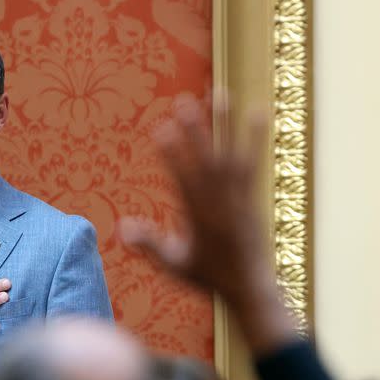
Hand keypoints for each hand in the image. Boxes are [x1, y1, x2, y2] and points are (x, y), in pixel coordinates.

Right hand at [117, 94, 294, 353]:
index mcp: (198, 218)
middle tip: (183, 101)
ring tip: (218, 92)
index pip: (183, 179)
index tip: (160, 129)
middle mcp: (220, 202)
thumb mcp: (173, 264)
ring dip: (223, 123)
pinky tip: (257, 111)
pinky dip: (253, 137)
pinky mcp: (251, 195)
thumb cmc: (207, 277)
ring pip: (229, 154)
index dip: (171, 154)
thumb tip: (122, 228)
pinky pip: (252, 162)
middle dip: (194, 130)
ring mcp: (238, 197)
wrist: (249, 286)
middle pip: (205, 160)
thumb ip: (149, 244)